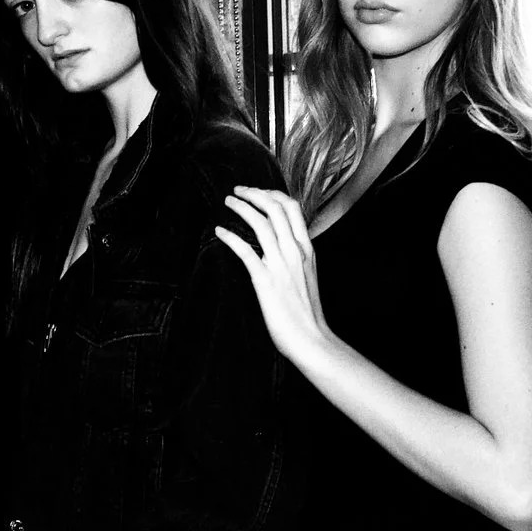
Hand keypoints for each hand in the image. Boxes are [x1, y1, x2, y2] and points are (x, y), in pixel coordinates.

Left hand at [214, 187, 330, 365]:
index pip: (292, 207)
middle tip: (237, 191)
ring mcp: (281, 265)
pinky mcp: (265, 281)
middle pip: (275, 208)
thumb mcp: (307, 274)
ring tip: (228, 202)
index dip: (272, 193)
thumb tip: (280, 244)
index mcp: (306, 249)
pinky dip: (230, 237)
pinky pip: (245, 251)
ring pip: (261, 224)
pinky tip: (219, 232)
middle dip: (254, 193)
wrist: (312, 339)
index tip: (257, 191)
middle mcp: (295, 251)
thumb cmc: (307, 312)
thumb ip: (295, 256)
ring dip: (241, 208)